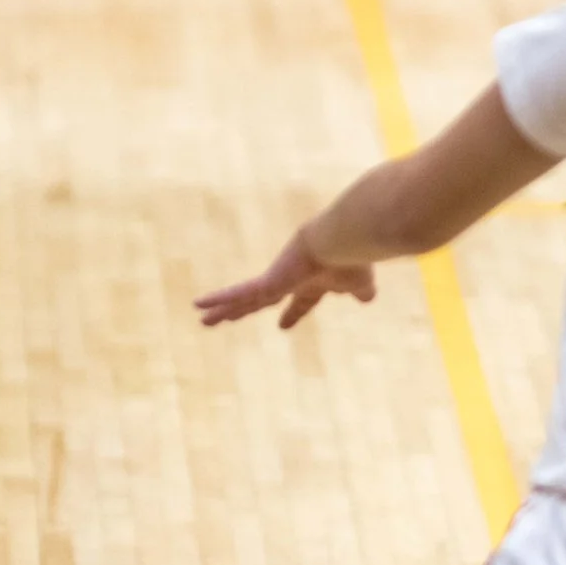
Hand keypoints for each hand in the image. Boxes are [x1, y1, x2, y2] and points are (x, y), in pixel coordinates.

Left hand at [197, 226, 378, 330]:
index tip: (282, 325)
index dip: (292, 314)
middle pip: (260, 300)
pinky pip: (239, 293)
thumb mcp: (360, 282)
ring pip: (243, 299)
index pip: (299, 301)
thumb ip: (360, 290)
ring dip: (223, 310)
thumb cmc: (353, 257)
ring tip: (203, 320)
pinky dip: (219, 298)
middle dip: (244, 311)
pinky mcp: (269, 281)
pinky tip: (198, 304)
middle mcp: (289, 281)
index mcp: (313, 283)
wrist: (341, 239)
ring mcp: (276, 280)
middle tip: (226, 320)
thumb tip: (368, 298)